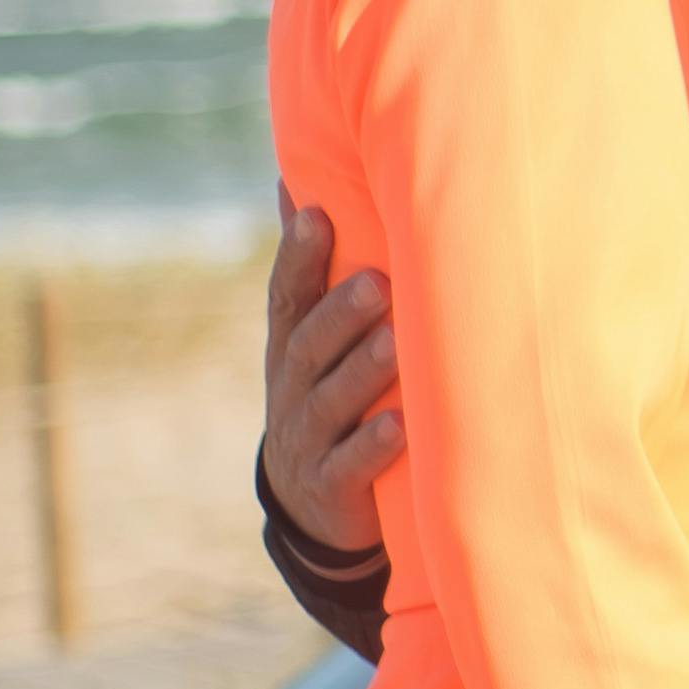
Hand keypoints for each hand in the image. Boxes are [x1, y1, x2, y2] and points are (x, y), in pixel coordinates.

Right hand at [262, 201, 401, 559]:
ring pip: (332, 403)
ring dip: (364, 371)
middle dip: (340, 314)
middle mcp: (293, 389)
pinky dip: (374, 447)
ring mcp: (308, 440)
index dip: (297, 258)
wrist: (316, 506)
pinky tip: (402, 426)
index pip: (287, 298)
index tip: (317, 214)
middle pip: (310, 347)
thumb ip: (311, 270)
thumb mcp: (314, 340)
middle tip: (377, 280)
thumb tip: (297, 182)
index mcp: (291, 349)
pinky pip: (350, 468)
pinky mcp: (332, 489)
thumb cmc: (331, 397)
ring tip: (397, 341)